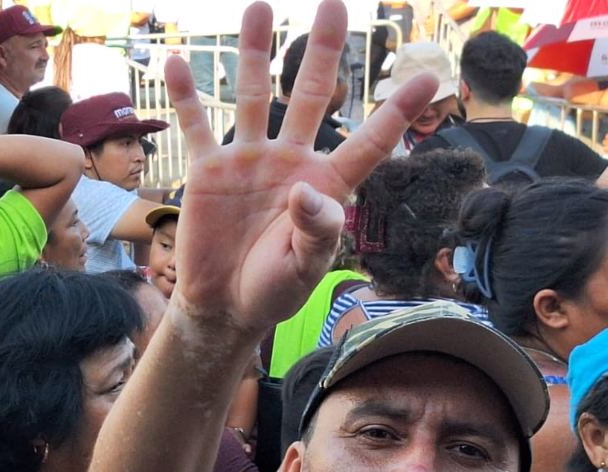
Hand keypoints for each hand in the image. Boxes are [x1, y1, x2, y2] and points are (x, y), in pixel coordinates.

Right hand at [167, 0, 433, 334]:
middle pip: (313, 96)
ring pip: (255, 96)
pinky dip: (186, 97)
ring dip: (257, 53)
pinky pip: (197, 127)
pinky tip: (177, 63)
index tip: (430, 75)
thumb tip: (305, 191)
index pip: (369, 142)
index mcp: (326, 185)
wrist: (223, 305)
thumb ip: (314, 232)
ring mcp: (248, 161)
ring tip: (258, 9)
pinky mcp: (208, 171)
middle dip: (324, 52)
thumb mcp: (303, 271)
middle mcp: (291, 161)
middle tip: (333, 5)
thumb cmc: (273, 291)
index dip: (397, 112)